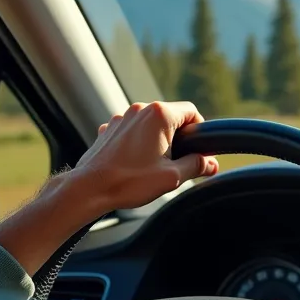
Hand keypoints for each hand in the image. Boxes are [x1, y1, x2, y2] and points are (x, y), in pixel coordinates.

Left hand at [73, 101, 219, 211]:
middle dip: (179, 139)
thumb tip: (211, 163)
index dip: (200, 132)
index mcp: (159, 115)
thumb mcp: (172, 177)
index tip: (199, 151)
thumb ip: (196, 165)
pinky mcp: (109, 130)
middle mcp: (140, 110)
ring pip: (151, 125)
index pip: (192, 113)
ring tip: (154, 167)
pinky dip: (139, 144)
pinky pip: (133, 132)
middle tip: (178, 164)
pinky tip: (135, 165)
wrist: (89, 189)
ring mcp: (122, 118)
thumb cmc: (129, 182)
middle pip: (171, 118)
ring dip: (158, 142)